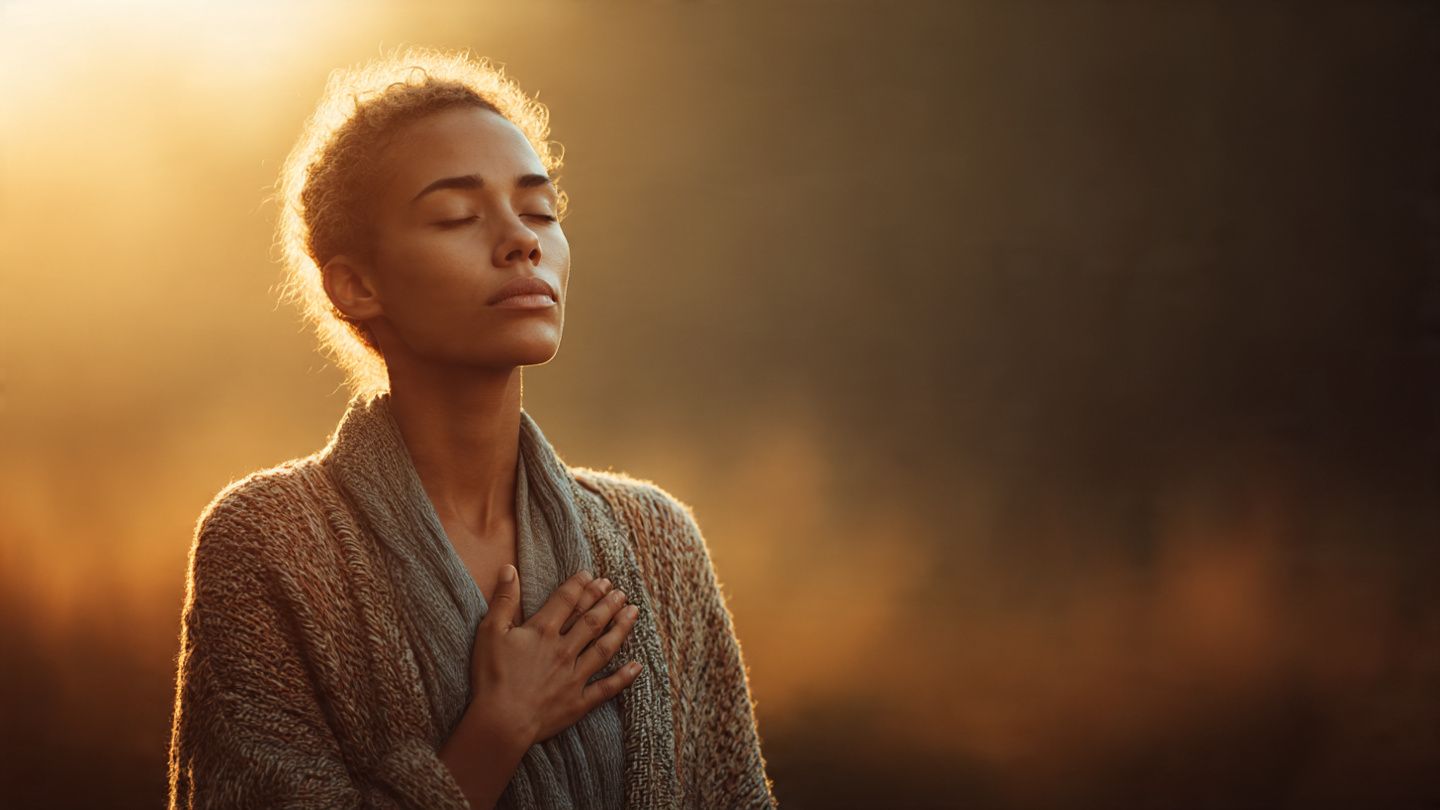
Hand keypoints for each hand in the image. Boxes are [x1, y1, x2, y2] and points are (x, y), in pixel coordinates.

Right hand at [468, 566, 644, 746]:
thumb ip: (503, 600)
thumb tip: (508, 568)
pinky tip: (637, 666)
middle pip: (591, 621)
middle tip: (619, 591)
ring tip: (633, 612)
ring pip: (604, 648)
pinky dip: (623, 677)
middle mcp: (564, 650)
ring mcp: (574, 676)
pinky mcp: (578, 702)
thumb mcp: (489, 632)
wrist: (499, 722)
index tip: (591, 575)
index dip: (580, 585)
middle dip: (607, 602)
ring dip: (620, 628)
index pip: (566, 601)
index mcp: (543, 631)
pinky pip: (606, 688)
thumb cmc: (491, 676)